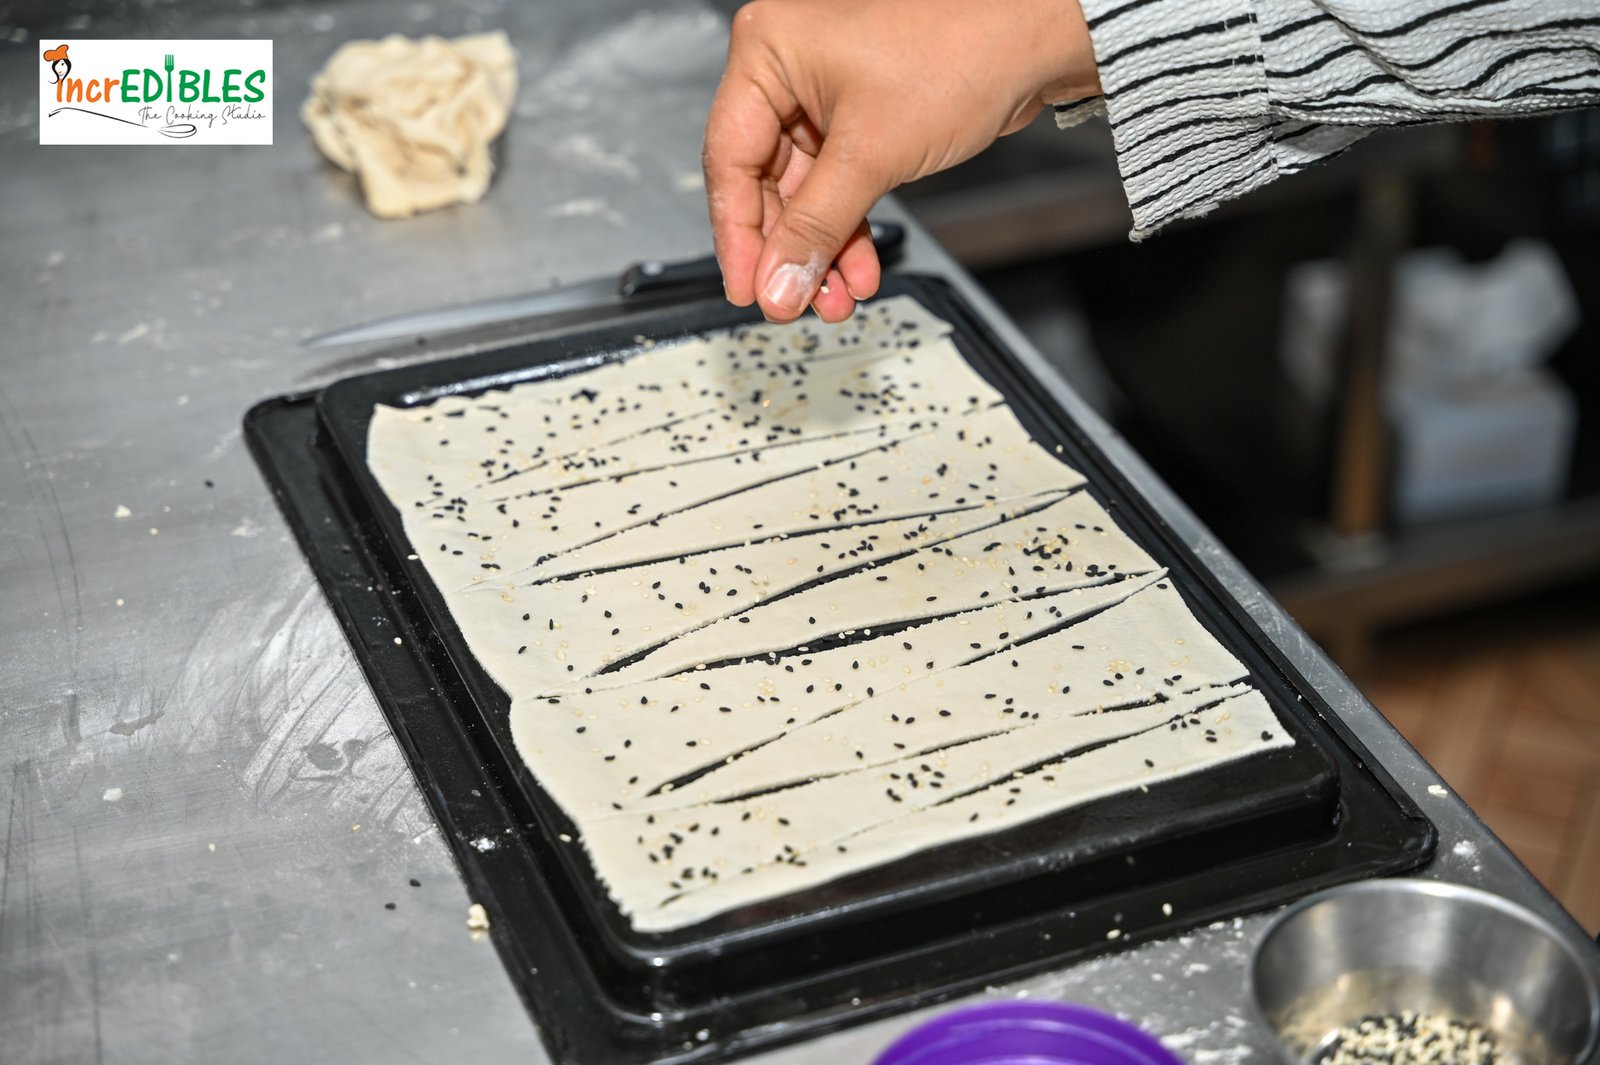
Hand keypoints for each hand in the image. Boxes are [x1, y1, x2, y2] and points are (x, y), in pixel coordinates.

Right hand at [703, 0, 1100, 322]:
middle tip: (796, 302)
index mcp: (767, 53)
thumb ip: (816, 227)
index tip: (747, 290)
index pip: (729, 161)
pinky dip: (846, 230)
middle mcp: (787, 69)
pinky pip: (837, 187)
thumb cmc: (959, 51)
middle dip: (789, 251)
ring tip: (835, 298)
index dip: (737, 236)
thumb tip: (777, 284)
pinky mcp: (859, 118)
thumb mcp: (871, 154)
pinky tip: (856, 269)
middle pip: (766, 184)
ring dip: (821, 250)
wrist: (1034, 41)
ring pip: (805, 194)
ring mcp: (824, 95)